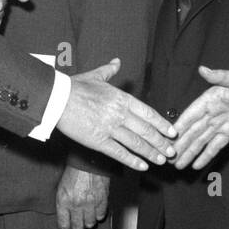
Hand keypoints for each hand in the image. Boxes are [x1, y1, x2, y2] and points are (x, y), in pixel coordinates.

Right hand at [55, 59, 175, 171]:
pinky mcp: (98, 141)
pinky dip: (132, 161)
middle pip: (146, 131)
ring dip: (151, 153)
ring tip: (161, 160)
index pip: (148, 113)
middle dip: (161, 143)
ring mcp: (110, 128)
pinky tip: (142, 166)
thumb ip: (109, 71)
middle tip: (172, 152)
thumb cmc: (74, 86)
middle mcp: (120, 114)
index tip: (172, 132)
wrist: (56, 99)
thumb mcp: (94, 75)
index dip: (162, 124)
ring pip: (136, 144)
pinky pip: (119, 153)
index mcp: (122, 98)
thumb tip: (117, 62)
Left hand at [55, 166, 108, 228]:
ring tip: (88, 216)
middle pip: (78, 226)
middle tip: (80, 224)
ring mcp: (90, 203)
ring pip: (90, 223)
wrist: (88, 161)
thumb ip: (63, 204)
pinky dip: (99, 215)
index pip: (64, 225)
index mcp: (63, 201)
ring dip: (89, 221)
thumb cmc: (74, 173)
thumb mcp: (62, 188)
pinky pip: (101, 215)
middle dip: (78, 227)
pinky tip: (96, 210)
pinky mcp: (102, 200)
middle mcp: (76, 204)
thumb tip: (67, 219)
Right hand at [172, 67, 228, 168]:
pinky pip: (215, 146)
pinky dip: (205, 156)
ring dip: (189, 153)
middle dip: (180, 144)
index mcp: (209, 99)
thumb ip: (219, 76)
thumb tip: (202, 69)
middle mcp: (211, 113)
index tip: (166, 137)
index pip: (190, 115)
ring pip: (201, 141)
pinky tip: (195, 166)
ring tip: (177, 165)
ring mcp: (220, 125)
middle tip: (167, 157)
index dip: (179, 126)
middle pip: (192, 132)